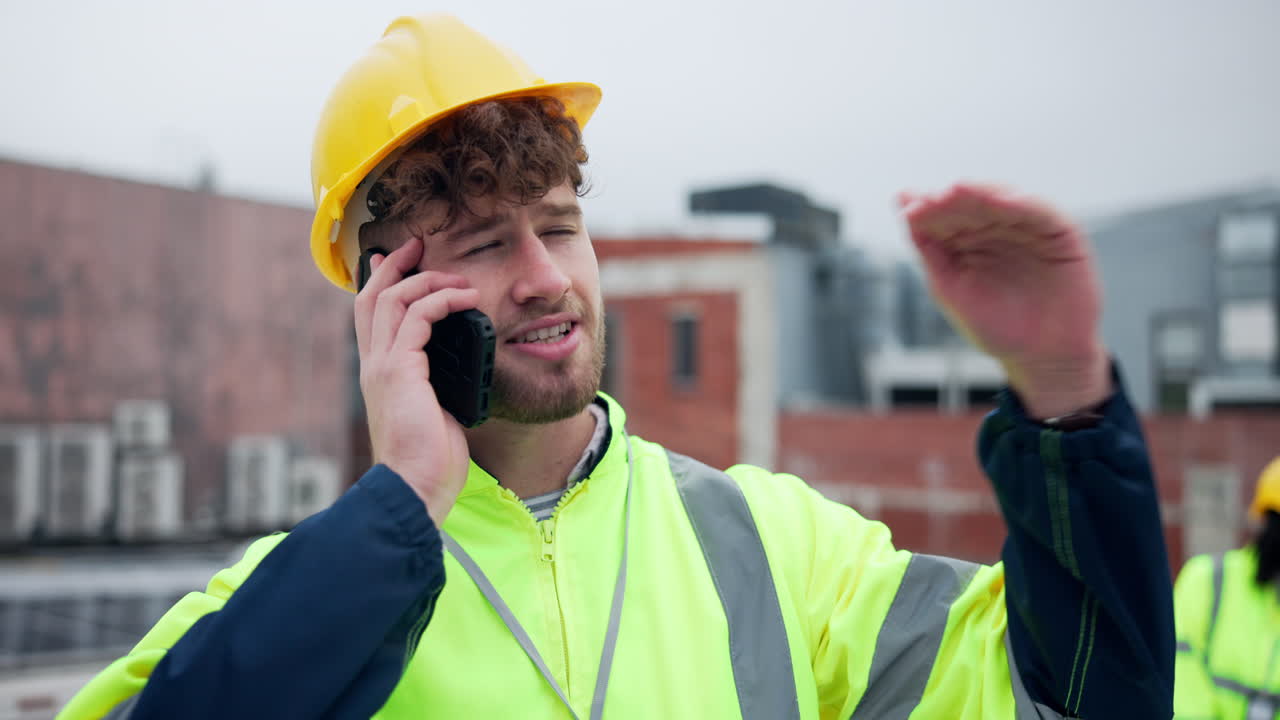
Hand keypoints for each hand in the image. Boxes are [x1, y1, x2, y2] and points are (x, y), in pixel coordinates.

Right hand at [353, 238, 479, 525]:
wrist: (414, 489)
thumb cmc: (429, 462)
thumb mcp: (435, 414)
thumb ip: (438, 388)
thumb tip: (461, 374)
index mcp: (380, 375)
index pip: (371, 316)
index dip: (382, 283)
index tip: (401, 260)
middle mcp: (374, 366)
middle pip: (373, 297)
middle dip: (396, 266)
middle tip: (420, 245)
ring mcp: (383, 367)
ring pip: (392, 301)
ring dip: (426, 281)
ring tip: (457, 278)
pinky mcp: (400, 372)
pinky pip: (418, 319)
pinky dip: (442, 301)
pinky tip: (465, 300)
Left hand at [899, 183, 1111, 418]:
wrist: (1042, 357)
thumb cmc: (995, 327)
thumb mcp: (950, 288)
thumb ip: (928, 249)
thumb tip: (904, 207)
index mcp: (966, 242)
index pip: (944, 218)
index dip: (927, 211)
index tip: (909, 207)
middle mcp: (995, 230)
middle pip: (970, 206)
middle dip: (950, 200)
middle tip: (933, 198)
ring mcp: (1027, 229)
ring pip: (1002, 202)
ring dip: (981, 195)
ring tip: (957, 191)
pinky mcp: (1059, 233)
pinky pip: (1040, 212)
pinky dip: (1022, 204)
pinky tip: (1001, 201)